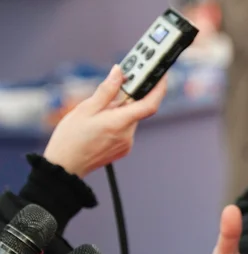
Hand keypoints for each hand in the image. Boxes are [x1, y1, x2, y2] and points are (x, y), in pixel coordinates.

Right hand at [43, 65, 166, 177]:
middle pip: (137, 109)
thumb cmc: (70, 137)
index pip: (150, 104)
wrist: (65, 166)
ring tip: (97, 114)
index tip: (161, 75)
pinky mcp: (123, 149)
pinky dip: (117, 121)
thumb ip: (106, 90)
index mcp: (119, 123)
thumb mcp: (85, 109)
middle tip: (113, 89)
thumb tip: (119, 72)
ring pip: (130, 119)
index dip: (159, 88)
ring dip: (119, 111)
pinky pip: (125, 129)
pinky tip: (100, 125)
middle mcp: (127, 135)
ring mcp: (127, 144)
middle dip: (127, 98)